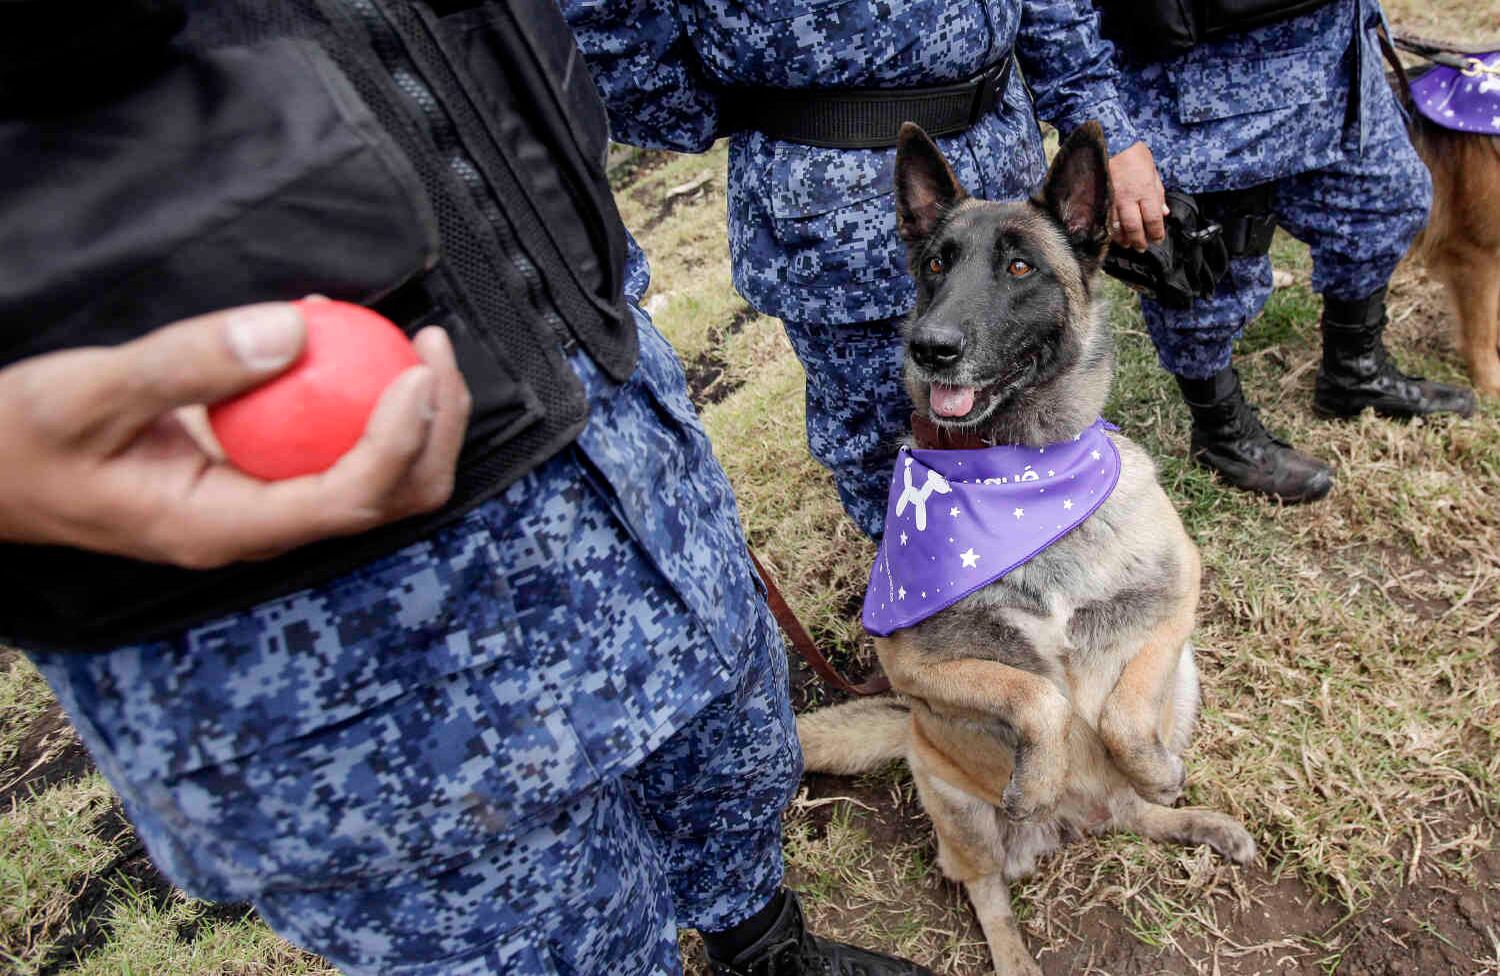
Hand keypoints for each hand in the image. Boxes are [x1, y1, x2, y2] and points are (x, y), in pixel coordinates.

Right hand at [0, 302, 471, 567]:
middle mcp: (261, 526)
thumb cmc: (23, 441)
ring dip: (417, 417)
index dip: (401, 441)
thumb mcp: (85, 393)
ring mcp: (268, 504)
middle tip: (433, 347)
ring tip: (414, 343)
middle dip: (436, 430)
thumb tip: (292, 332)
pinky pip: (339, 447)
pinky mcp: (265, 476)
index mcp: (225, 526)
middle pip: (391, 499)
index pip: (348, 500)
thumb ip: (186, 364)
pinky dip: (366, 399)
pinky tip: (345, 338)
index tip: (417, 372)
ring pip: (381, 478)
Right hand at [1107, 141, 1167, 251]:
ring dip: (1123, 239)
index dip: (1156, 233)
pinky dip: (1109, 230)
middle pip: (1135, 228)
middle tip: (1141, 247)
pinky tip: (1113, 234)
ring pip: (1117, 227)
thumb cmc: (1134, 154)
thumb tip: (1164, 212)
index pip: (1153, 219)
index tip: (1157, 239)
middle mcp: (1129, 198)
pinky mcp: (1100, 198)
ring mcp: (1112, 200)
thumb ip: (1159, 194)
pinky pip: (1104, 220)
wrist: (1111, 141)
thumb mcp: (1153, 171)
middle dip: (1139, 241)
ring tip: (1127, 244)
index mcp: (1146, 191)